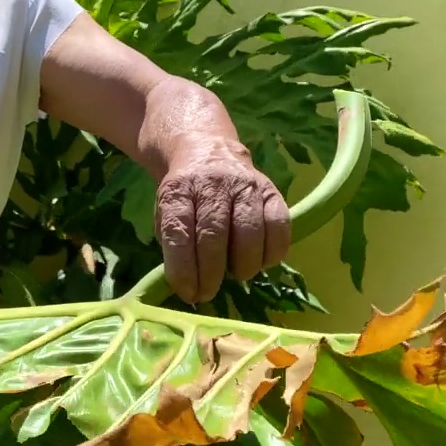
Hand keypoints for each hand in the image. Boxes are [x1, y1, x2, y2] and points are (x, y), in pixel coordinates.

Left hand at [155, 139, 289, 303]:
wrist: (209, 152)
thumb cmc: (186, 196)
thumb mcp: (165, 213)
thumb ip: (173, 244)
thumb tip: (186, 284)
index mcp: (179, 190)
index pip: (179, 231)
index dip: (183, 268)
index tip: (187, 293)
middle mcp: (213, 185)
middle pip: (214, 235)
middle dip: (211, 273)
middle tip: (207, 294)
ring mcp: (245, 185)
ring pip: (249, 232)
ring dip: (243, 264)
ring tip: (236, 274)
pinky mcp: (271, 189)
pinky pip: (279, 225)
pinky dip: (272, 251)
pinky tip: (261, 262)